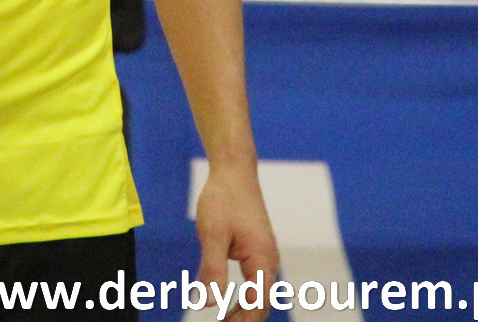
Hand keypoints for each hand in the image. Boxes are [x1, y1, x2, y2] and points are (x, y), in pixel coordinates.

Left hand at [194, 161, 278, 321]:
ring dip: (242, 311)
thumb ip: (212, 270)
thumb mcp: (212, 234)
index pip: (258, 302)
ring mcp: (264, 254)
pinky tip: (225, 304)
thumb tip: (209, 303)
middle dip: (243, 320)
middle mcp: (268, 259)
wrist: (234, 171)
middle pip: (261, 302)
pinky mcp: (256, 250)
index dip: (244, 321)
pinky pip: (253, 282)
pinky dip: (242, 298)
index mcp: (261, 257)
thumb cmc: (223, 199)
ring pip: (258, 293)